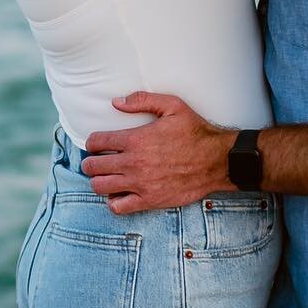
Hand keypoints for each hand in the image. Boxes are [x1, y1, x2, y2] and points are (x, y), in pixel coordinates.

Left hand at [82, 93, 233, 212]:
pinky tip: (119, 193)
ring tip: (107, 177)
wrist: (217, 161)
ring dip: (98, 181)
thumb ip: (143, 100)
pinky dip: (113, 202)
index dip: (93, 142)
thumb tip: (116, 102)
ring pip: (100, 187)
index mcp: (136, 140)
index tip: (97, 144)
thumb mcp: (173, 106)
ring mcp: (140, 184)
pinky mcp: (149, 200)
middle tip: (98, 161)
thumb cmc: (196, 132)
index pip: (96, 142)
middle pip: (92, 167)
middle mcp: (133, 163)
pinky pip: (118, 207)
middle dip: (90, 163)